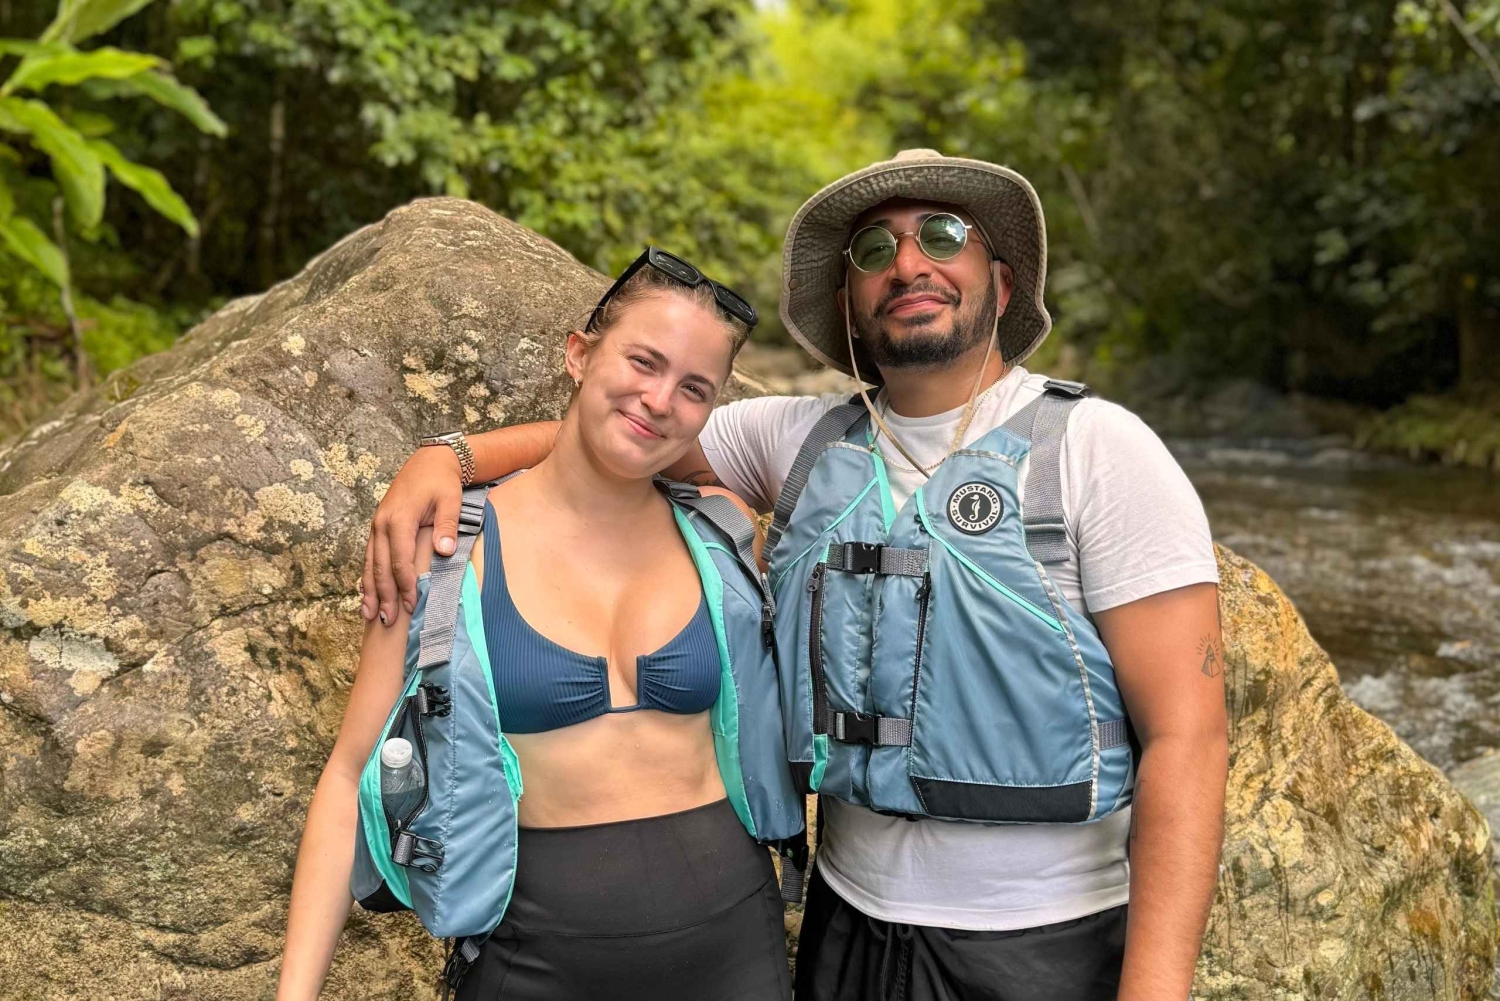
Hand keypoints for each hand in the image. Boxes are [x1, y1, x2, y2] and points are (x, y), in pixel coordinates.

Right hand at [361, 444, 464, 623]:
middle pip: (381, 567)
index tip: (412, 605)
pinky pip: (370, 556)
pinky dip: (368, 576)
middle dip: (384, 596)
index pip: (400, 560)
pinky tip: (366, 593)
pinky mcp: (378, 527)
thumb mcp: (450, 499)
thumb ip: (447, 525)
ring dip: (370, 590)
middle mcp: (382, 524)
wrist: (429, 462)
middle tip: (387, 621)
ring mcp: (377, 525)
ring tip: (369, 615)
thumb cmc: (442, 482)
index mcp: (400, 519)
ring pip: (370, 563)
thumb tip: (444, 551)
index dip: (405, 585)